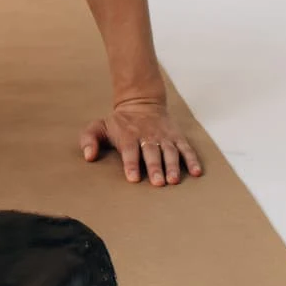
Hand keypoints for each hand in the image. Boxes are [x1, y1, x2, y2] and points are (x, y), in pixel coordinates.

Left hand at [79, 98, 203, 185]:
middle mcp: (148, 136)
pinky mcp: (177, 137)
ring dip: (173, 166)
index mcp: (128, 136)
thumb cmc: (118, 123)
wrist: (141, 102)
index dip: (131, 164)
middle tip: (158, 183)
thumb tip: (88, 156)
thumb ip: (89, 139)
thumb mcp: (99, 126)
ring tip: (174, 180)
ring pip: (170, 152)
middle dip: (155, 167)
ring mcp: (164, 137)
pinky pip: (187, 149)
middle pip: (152, 153)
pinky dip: (193, 160)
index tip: (133, 178)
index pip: (129, 150)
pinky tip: (196, 172)